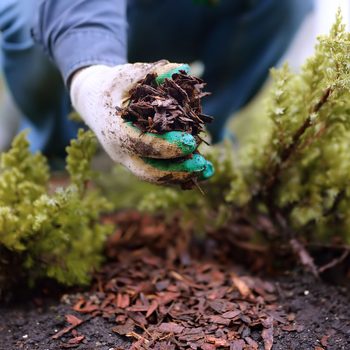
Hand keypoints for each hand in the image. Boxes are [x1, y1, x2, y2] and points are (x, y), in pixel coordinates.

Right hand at [70, 60, 213, 184]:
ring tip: (208, 171)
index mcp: (115, 131)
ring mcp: (127, 160)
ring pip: (154, 176)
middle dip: (176, 171)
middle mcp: (120, 151)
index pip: (141, 144)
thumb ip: (151, 73)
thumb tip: (183, 68)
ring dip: (181, 176)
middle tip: (202, 164)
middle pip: (148, 171)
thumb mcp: (126, 75)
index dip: (166, 146)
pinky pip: (157, 172)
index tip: (191, 142)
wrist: (92, 101)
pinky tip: (200, 171)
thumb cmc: (111, 86)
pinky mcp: (136, 161)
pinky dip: (178, 174)